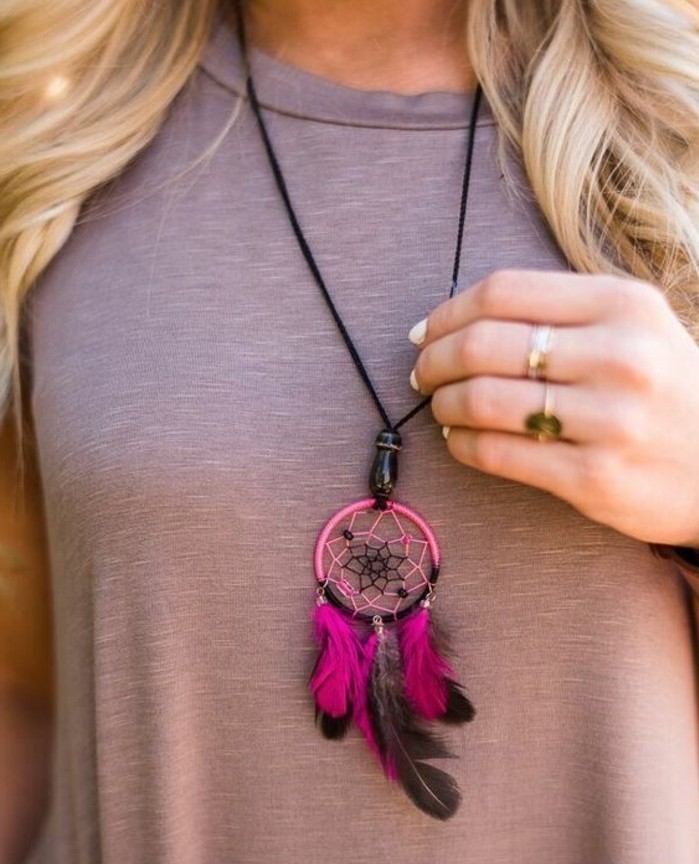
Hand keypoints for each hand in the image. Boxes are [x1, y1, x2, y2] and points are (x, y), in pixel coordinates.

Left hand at [410, 270, 698, 546]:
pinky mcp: (593, 479)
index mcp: (623, 305)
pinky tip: (458, 437)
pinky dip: (460, 443)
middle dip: (434, 359)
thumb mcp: (635, 327)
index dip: (448, 311)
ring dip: (442, 402)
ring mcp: (608, 421)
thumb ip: (560, 312)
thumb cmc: (665, 389)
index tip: (426, 331)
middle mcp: (619, 357)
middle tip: (423, 372)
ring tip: (440, 405)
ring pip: (482, 400)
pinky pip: (496, 454)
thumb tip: (459, 320)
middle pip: (483, 344)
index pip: (503, 292)